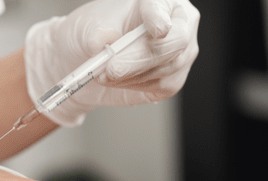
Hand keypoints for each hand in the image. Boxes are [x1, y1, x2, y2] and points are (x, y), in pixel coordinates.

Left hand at [24, 0, 199, 126]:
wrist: (87, 61)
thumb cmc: (94, 34)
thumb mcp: (87, 26)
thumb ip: (95, 32)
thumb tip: (102, 40)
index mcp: (159, 1)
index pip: (162, 6)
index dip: (159, 17)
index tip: (156, 30)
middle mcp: (178, 23)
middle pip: (175, 41)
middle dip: (140, 58)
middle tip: (112, 68)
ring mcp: (181, 53)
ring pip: (166, 68)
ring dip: (130, 75)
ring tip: (105, 73)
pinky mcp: (174, 79)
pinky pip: (161, 86)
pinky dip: (134, 86)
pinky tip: (119, 80)